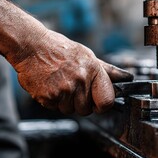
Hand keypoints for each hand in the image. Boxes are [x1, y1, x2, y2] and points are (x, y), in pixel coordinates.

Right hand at [11, 29, 133, 114]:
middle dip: (80, 102)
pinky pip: (55, 108)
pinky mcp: (49, 96)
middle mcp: (80, 80)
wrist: (31, 46)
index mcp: (93, 70)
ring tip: (59, 83)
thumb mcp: (87, 56)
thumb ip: (106, 70)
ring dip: (65, 102)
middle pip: (87, 109)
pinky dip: (52, 100)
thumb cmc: (60, 49)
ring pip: (70, 110)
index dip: (102, 104)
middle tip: (72, 87)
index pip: (107, 101)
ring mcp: (64, 89)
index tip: (97, 102)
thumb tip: (126, 77)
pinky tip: (50, 85)